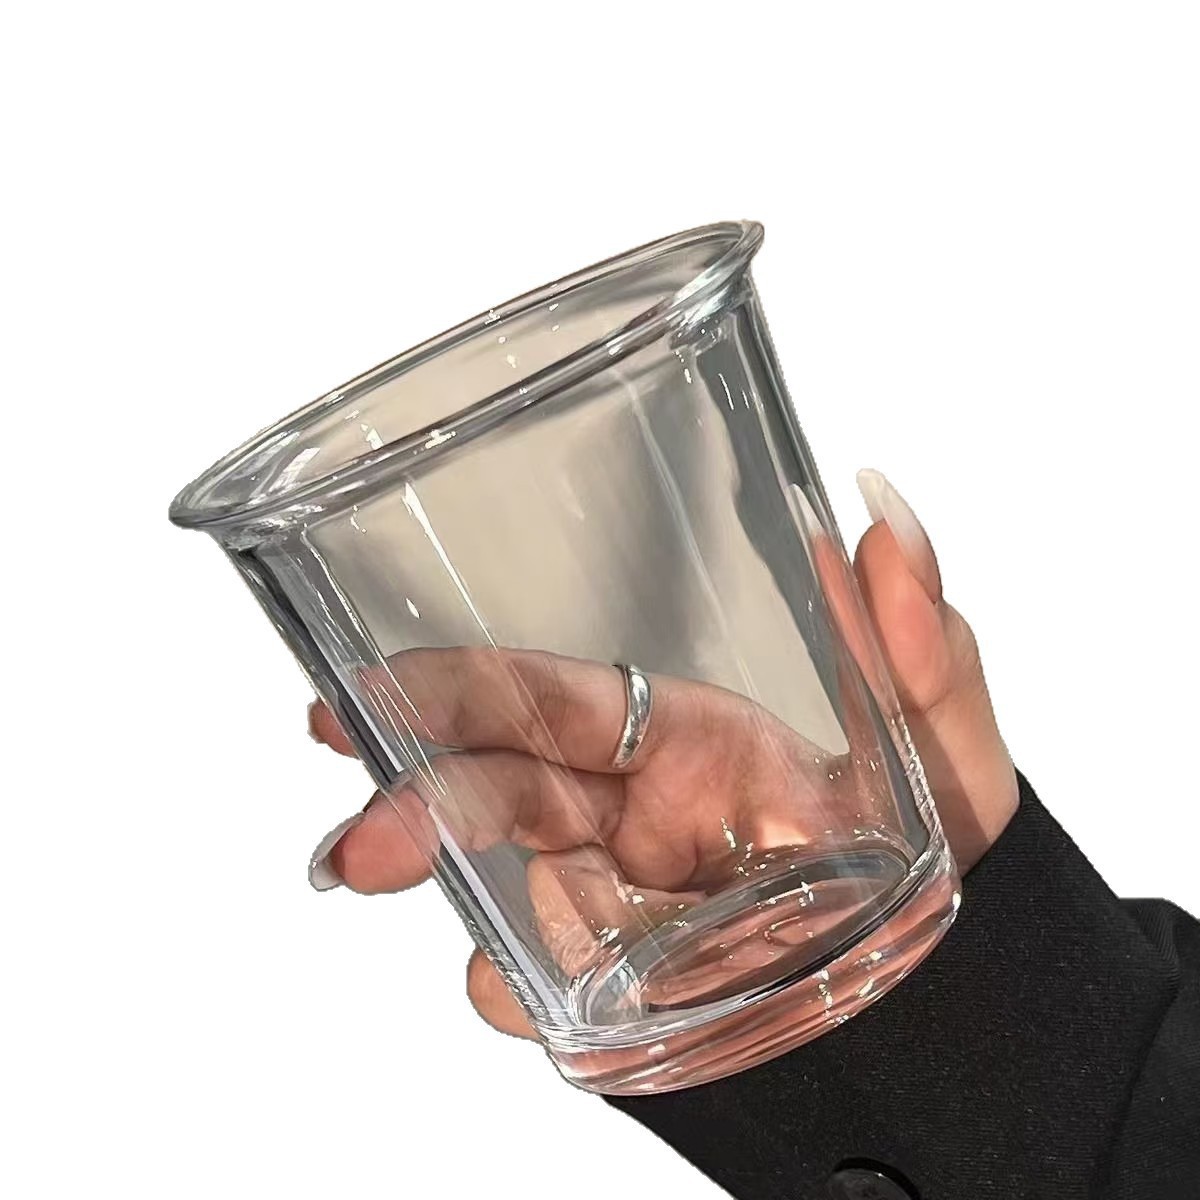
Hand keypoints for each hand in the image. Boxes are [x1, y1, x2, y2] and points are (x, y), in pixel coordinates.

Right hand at [306, 468, 1017, 1037]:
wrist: (964, 981)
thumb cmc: (942, 844)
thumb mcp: (943, 746)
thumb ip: (916, 645)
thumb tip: (877, 521)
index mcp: (678, 736)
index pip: (546, 698)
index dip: (451, 688)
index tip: (364, 687)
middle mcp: (629, 813)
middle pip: (498, 787)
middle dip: (414, 791)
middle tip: (353, 817)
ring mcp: (622, 906)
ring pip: (504, 883)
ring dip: (442, 879)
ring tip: (373, 867)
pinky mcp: (629, 994)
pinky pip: (554, 990)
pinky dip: (519, 986)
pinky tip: (506, 982)